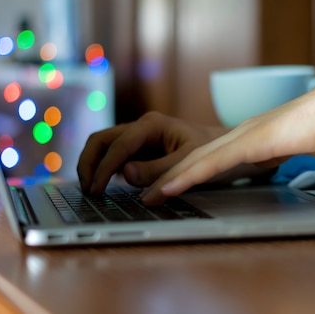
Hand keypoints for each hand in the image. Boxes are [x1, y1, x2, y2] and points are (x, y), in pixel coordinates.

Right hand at [77, 111, 257, 194]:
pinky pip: (115, 156)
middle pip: (102, 139)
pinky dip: (105, 169)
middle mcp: (142, 126)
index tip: (97, 189)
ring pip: (104, 146)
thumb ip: (159, 169)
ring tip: (92, 190)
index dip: (105, 168)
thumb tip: (127, 173)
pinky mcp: (139, 149)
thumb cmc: (213, 152)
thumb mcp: (190, 162)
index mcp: (153, 124)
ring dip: (94, 166)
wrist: (226, 147)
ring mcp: (139, 137)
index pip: (120, 145)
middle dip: (90, 163)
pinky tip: (104, 187)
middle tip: (88, 190)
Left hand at [137, 73, 314, 204]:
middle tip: (144, 191)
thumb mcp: (301, 141)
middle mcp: (245, 132)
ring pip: (199, 159)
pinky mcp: (256, 141)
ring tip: (147, 194)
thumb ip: (286, 148)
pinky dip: (191, 175)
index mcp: (254, 134)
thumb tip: (282, 154)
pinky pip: (216, 162)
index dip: (188, 169)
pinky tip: (173, 186)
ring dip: (171, 178)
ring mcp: (249, 134)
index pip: (213, 155)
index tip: (169, 184)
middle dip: (169, 174)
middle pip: (198, 156)